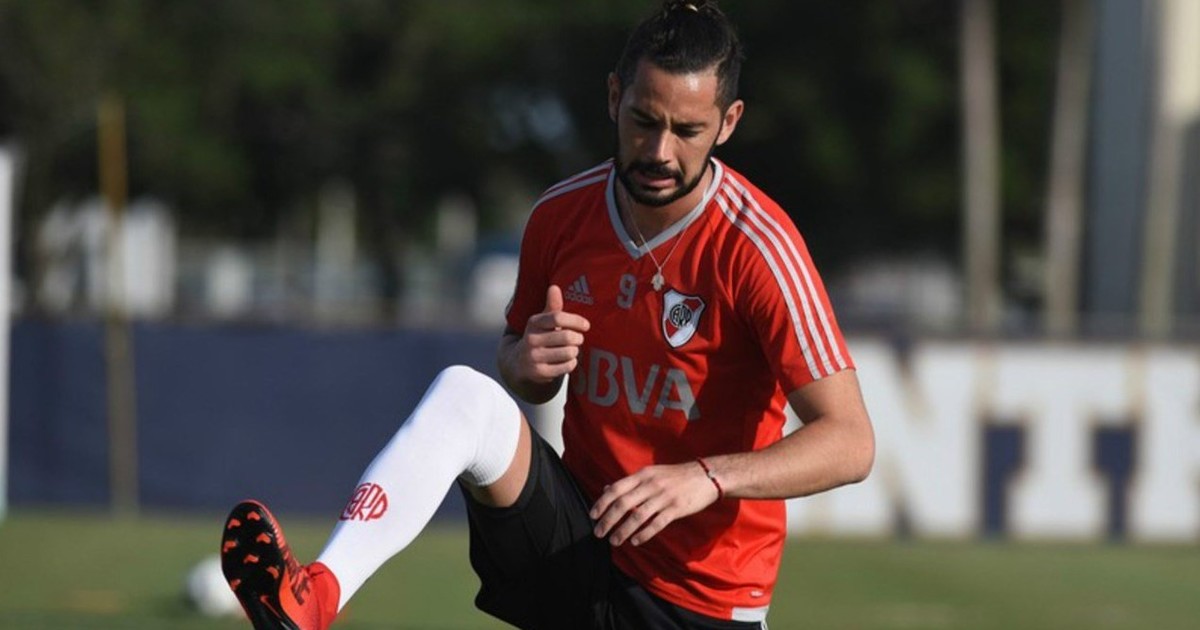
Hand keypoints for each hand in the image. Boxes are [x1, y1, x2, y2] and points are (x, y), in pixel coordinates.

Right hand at [514, 285, 589, 382]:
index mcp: (533, 323)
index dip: (576, 320)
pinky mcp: (539, 372)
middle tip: (578, 339)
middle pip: (567, 337)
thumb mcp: (542, 321)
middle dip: (578, 338)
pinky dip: (571, 363)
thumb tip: (554, 287)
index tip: (586, 325)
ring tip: (572, 350)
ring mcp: (534, 357)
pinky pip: (566, 367)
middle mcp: (531, 339)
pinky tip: (568, 360)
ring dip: (575, 351)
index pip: (558, 318)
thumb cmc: (539, 337)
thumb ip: (552, 306)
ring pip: (569, 352)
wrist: (519, 363)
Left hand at [589, 461, 720, 546]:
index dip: (602, 503)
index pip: (617, 489)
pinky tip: (635, 541)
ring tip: (614, 541)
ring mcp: (664, 497)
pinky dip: (643, 534)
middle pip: (624, 504)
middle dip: (608, 520)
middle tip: (599, 533)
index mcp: (643, 475)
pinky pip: (656, 524)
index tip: (593, 515)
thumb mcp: (652, 473)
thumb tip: (607, 490)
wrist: (706, 476)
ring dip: (623, 531)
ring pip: (638, 517)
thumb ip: (630, 483)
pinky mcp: (676, 509)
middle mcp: (651, 485)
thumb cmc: (676, 476)